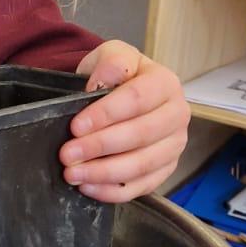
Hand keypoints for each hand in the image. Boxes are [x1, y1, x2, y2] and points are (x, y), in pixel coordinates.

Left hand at [59, 41, 189, 201]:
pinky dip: (113, 191)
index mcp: (166, 84)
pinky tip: (88, 187)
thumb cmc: (117, 75)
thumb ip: (110, 64)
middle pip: (140, 135)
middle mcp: (177, 115)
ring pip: (141, 166)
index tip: (76, 126)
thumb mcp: (112, 55)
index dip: (106, 114)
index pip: (138, 99)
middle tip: (67, 154)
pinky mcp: (165, 169)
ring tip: (73, 173)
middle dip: (99, 147)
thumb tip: (97, 86)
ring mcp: (174, 146)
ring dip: (103, 173)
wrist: (124, 91)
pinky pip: (141, 186)